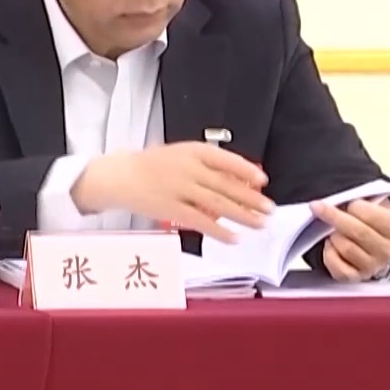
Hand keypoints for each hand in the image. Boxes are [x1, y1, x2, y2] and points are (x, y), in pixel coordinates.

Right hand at [75, 144, 273, 241]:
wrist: (119, 176)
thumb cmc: (152, 166)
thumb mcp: (180, 155)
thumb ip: (207, 164)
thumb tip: (239, 178)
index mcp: (191, 151)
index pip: (226, 160)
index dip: (246, 171)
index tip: (262, 180)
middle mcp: (187, 168)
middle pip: (226, 185)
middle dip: (251, 198)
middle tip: (269, 209)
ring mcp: (179, 189)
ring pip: (218, 204)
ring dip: (242, 215)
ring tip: (260, 224)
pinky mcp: (171, 209)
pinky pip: (201, 221)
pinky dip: (220, 231)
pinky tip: (234, 238)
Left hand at [314, 197, 389, 280]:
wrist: (379, 247)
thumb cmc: (373, 223)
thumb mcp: (377, 208)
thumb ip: (363, 202)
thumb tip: (338, 200)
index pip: (373, 216)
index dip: (355, 207)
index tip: (348, 202)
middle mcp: (387, 251)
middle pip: (356, 232)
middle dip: (333, 216)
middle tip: (318, 207)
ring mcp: (372, 267)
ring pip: (345, 247)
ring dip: (333, 236)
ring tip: (332, 230)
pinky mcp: (355, 277)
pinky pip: (337, 267)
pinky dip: (329, 254)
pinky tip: (331, 245)